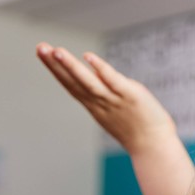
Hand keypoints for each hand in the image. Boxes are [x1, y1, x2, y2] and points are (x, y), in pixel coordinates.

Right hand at [36, 44, 176, 153]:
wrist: (155, 147)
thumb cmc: (139, 130)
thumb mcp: (117, 109)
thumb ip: (109, 91)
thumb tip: (102, 74)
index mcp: (95, 105)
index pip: (70, 84)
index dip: (55, 69)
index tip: (42, 52)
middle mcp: (100, 102)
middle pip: (73, 82)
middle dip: (54, 65)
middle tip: (39, 47)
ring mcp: (114, 100)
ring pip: (88, 82)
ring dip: (70, 66)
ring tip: (56, 50)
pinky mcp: (130, 97)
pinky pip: (113, 82)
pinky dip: (100, 70)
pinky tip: (88, 57)